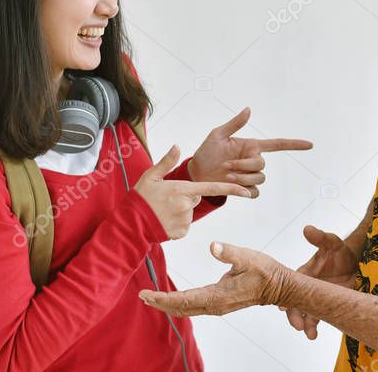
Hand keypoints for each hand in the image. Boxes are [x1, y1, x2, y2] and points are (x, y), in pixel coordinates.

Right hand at [134, 145, 252, 239]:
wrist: (131, 224)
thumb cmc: (140, 199)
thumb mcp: (151, 176)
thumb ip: (166, 162)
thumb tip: (177, 146)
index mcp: (183, 189)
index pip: (213, 188)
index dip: (232, 189)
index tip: (247, 191)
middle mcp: (187, 205)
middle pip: (196, 197)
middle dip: (186, 197)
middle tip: (166, 199)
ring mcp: (185, 220)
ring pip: (190, 211)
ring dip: (180, 210)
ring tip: (162, 210)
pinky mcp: (182, 232)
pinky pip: (184, 224)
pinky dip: (176, 222)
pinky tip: (164, 220)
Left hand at [139, 241, 289, 315]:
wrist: (279, 286)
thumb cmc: (265, 271)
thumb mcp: (248, 257)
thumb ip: (229, 252)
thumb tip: (213, 246)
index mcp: (218, 295)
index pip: (185, 300)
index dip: (164, 298)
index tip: (148, 295)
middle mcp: (215, 305)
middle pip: (181, 308)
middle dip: (160, 303)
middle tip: (142, 296)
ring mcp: (217, 306)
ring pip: (187, 309)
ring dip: (168, 304)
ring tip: (152, 298)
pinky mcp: (219, 303)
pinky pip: (194, 306)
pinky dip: (179, 303)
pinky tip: (172, 299)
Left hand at [188, 107, 312, 196]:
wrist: (196, 174)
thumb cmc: (206, 152)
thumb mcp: (218, 135)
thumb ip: (234, 124)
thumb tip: (249, 109)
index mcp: (250, 146)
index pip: (277, 145)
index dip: (294, 144)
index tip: (310, 144)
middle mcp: (253, 160)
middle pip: (262, 164)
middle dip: (245, 166)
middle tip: (226, 166)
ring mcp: (250, 176)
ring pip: (259, 178)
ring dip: (243, 177)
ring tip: (226, 175)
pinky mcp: (245, 189)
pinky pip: (255, 192)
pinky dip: (246, 190)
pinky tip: (234, 186)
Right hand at [281, 225, 359, 338]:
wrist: (358, 263)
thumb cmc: (341, 252)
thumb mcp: (332, 243)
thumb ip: (320, 238)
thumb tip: (307, 229)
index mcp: (303, 273)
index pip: (290, 286)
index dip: (286, 297)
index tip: (284, 307)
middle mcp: (306, 288)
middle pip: (295, 304)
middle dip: (295, 316)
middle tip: (299, 326)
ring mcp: (316, 298)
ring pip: (305, 314)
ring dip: (305, 324)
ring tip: (310, 334)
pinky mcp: (326, 306)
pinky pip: (318, 318)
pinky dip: (314, 326)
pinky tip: (314, 334)